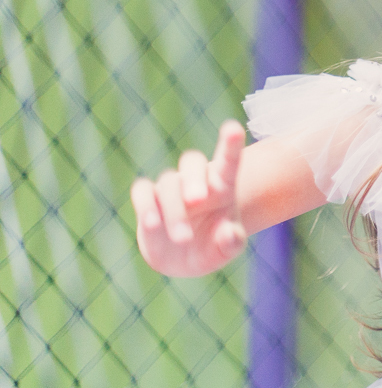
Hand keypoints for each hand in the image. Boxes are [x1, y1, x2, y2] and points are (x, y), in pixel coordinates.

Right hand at [131, 121, 246, 276]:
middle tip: (198, 200)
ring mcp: (171, 188)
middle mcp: (196, 181)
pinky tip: (152, 224)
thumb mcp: (226, 250)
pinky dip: (146, 205)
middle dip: (194, 178)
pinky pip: (143, 191)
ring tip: (183, 238)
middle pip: (192, 161)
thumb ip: (231, 242)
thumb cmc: (212, 247)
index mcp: (222, 186)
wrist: (184, 259)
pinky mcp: (149, 199)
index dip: (230, 144)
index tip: (233, 128)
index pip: (228, 161)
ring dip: (174, 210)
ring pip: (168, 183)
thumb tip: (230, 233)